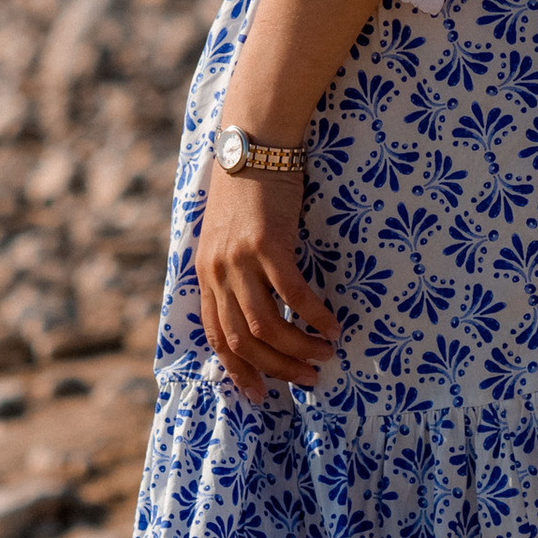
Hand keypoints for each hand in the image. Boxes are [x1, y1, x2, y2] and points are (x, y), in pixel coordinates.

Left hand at [196, 164, 339, 401]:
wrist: (254, 142)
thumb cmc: (249, 188)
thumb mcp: (228, 234)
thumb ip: (235, 269)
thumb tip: (258, 304)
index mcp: (206, 273)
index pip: (217, 337)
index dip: (238, 370)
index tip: (260, 394)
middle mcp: (217, 271)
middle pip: (243, 340)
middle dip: (276, 368)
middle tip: (307, 379)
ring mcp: (241, 259)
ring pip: (267, 325)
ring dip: (298, 348)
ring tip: (325, 354)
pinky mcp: (268, 244)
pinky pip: (293, 294)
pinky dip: (314, 316)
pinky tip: (332, 324)